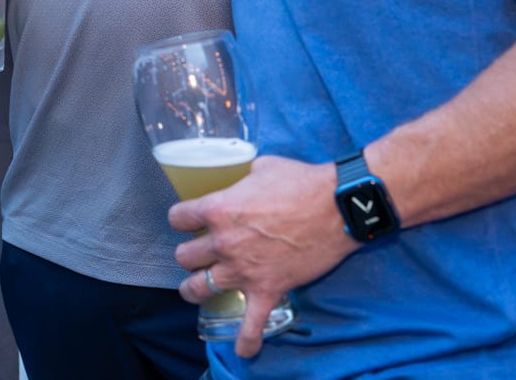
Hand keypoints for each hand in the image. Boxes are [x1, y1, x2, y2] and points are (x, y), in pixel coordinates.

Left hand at [171, 155, 351, 357]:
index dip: (181, 219)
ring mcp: (244, 270)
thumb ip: (242, 178)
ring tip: (196, 289)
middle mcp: (224, 243)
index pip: (178, 218)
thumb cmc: (300, 181)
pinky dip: (246, 339)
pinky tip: (243, 350)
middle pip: (184, 257)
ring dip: (195, 290)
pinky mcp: (269, 290)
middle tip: (199, 253)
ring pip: (200, 289)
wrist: (337, 206)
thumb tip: (242, 180)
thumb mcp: (260, 166)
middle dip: (189, 254)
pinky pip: (251, 324)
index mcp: (218, 209)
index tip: (187, 221)